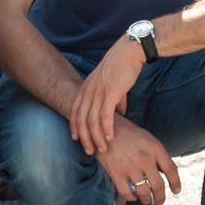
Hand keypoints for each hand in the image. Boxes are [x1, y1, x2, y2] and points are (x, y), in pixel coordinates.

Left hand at [69, 36, 143, 154]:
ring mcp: (98, 91)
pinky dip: (107, 128)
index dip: (75, 126)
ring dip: (96, 136)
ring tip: (102, 149)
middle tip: (89, 151)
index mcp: (86, 88)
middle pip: (81, 118)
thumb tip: (120, 114)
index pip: (75, 111)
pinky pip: (105, 114)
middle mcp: (88, 90)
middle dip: (84, 137)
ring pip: (92, 120)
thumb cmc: (122, 68)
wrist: (129, 52)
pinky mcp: (110, 92)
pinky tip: (110, 138)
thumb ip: (115, 101)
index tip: (77, 140)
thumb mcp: (113, 86)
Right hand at [94, 119, 180, 204]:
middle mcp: (144, 157)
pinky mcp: (115, 172)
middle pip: (159, 186)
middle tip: (159, 201)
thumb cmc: (126, 132)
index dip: (176, 183)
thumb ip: (157, 154)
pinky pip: (127, 193)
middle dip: (160, 198)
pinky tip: (132, 195)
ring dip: (147, 199)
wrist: (102, 125)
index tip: (176, 191)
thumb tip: (166, 174)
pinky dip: (131, 197)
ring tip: (146, 199)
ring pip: (144, 192)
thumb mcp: (146, 138)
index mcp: (155, 147)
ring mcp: (130, 165)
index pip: (172, 170)